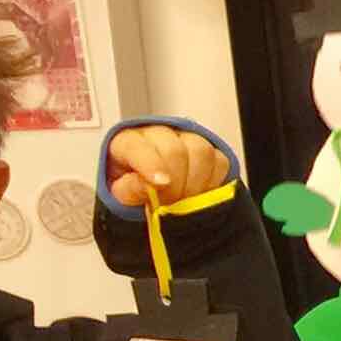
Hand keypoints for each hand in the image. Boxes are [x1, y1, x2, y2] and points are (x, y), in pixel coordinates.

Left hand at [106, 125, 230, 208]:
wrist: (149, 192)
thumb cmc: (132, 190)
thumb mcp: (121, 195)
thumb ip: (129, 190)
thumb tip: (146, 185)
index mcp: (128, 142)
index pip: (138, 147)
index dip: (151, 165)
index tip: (160, 184)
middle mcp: (157, 134)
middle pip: (175, 151)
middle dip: (176, 185)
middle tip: (170, 205)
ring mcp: (185, 139)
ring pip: (201, 152)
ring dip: (195, 185)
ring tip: (184, 202)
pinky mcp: (209, 150)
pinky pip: (219, 162)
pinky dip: (212, 184)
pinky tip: (198, 194)